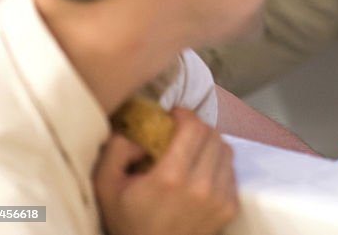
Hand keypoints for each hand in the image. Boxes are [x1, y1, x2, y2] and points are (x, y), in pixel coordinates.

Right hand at [94, 108, 238, 234]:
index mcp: (171, 177)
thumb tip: (142, 132)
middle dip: (196, 128)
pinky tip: (201, 173)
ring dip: (209, 145)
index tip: (174, 116)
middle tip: (182, 133)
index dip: (184, 115)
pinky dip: (218, 165)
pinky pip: (231, 171)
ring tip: (192, 153)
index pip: (194, 127)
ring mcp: (219, 198)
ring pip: (226, 150)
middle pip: (212, 135)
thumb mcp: (106, 185)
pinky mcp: (230, 208)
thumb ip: (117, 149)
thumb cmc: (126, 221)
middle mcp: (201, 186)